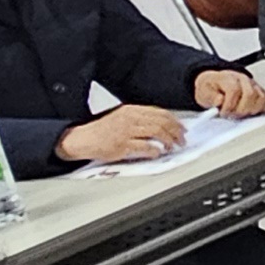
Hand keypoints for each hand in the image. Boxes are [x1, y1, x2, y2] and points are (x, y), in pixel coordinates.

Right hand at [57, 103, 185, 163]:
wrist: (82, 139)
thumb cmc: (102, 131)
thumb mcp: (122, 119)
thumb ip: (140, 121)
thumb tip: (162, 127)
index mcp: (131, 110)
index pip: (160, 113)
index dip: (175, 121)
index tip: (182, 129)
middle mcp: (130, 118)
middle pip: (161, 122)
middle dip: (175, 132)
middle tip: (181, 140)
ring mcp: (126, 131)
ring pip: (156, 132)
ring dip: (168, 141)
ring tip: (172, 147)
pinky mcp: (122, 144)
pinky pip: (145, 146)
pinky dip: (155, 150)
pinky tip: (158, 153)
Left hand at [193, 68, 264, 117]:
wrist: (216, 83)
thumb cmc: (211, 89)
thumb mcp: (203, 92)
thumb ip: (210, 96)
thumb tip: (220, 100)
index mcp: (228, 78)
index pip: (234, 90)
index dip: (229, 105)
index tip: (224, 113)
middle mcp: (244, 80)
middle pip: (250, 94)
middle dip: (241, 110)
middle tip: (233, 115)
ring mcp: (255, 85)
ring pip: (262, 98)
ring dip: (251, 110)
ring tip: (241, 114)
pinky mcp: (262, 92)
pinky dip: (263, 109)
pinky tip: (252, 112)